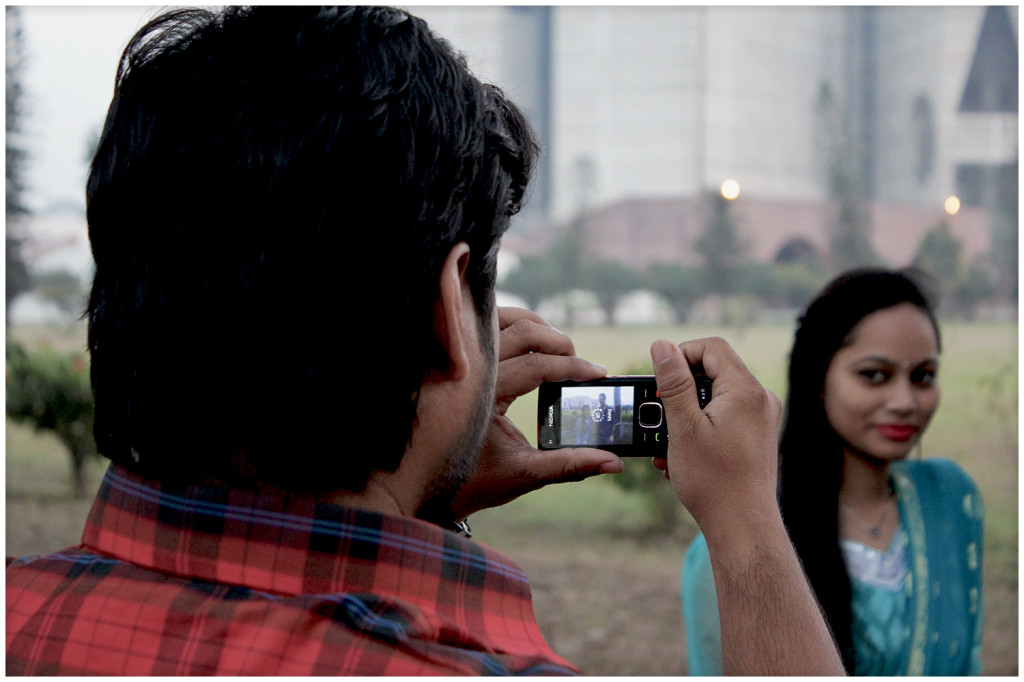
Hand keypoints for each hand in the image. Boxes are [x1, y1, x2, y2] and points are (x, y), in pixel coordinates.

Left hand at [448, 308, 623, 518]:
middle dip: (559, 342)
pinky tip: (527, 344)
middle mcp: (467, 371)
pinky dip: (509, 326)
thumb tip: (613, 462)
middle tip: (580, 363)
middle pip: (523, 331)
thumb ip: (570, 465)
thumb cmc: (468, 482)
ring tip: (558, 349)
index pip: (537, 366)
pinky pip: (483, 327)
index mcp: (483, 396)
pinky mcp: (451, 359)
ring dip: (535, 326)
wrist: (420, 485)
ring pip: (501, 319)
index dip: (574, 367)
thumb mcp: (523, 474)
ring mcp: (457, 361)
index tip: (599, 373)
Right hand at [648, 337, 781, 539]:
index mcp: (746, 391)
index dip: (681, 356)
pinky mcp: (758, 435)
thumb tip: (662, 345)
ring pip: (716, 396)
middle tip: (661, 415)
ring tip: (669, 443)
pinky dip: (702, 426)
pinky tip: (684, 453)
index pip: (711, 348)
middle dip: (681, 390)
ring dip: (688, 412)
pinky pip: (725, 416)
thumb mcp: (684, 427)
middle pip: (714, 371)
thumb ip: (674, 382)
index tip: (660, 382)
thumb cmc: (714, 481)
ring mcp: (762, 418)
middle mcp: (761, 399)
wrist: (742, 526)